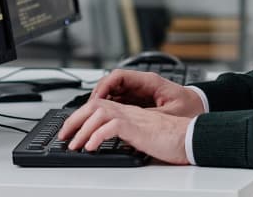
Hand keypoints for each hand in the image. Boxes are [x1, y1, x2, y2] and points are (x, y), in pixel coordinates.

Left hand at [57, 98, 191, 164]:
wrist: (188, 138)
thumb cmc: (171, 139)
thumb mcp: (142, 136)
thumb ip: (127, 134)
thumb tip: (112, 142)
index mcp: (129, 112)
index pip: (99, 107)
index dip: (81, 117)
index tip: (70, 131)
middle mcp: (128, 111)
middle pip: (94, 106)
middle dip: (74, 120)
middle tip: (63, 137)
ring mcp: (132, 117)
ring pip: (98, 114)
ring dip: (82, 130)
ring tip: (74, 145)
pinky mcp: (136, 127)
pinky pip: (111, 126)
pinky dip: (97, 136)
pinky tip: (91, 147)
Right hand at [90, 69, 205, 117]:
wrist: (203, 107)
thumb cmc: (191, 108)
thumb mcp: (168, 114)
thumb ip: (148, 116)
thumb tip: (126, 121)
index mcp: (149, 81)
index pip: (119, 76)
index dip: (103, 86)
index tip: (95, 100)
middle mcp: (143, 84)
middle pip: (112, 84)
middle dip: (98, 95)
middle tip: (88, 111)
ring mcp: (141, 92)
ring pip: (115, 92)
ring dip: (102, 102)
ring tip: (92, 117)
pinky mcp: (142, 101)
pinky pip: (121, 101)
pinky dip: (111, 108)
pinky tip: (104, 120)